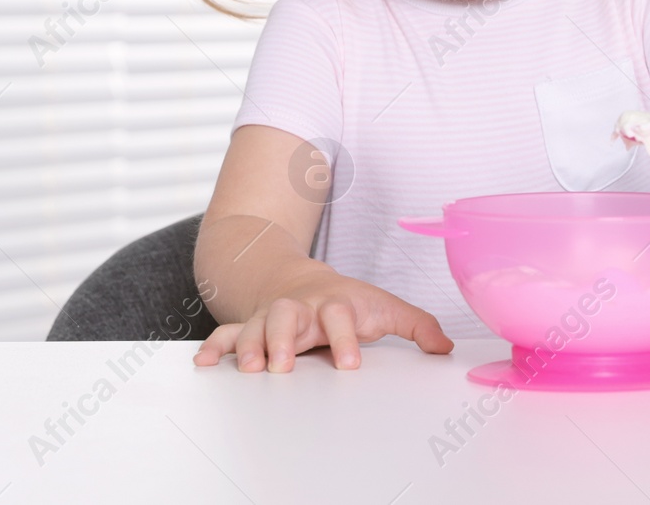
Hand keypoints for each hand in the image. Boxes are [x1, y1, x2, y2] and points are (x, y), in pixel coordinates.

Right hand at [193, 262, 453, 372]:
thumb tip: (445, 347)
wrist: (302, 280)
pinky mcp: (248, 327)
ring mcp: (271, 316)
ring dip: (248, 345)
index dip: (346, 339)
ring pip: (254, 326)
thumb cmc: (347, 301)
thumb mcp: (383, 308)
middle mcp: (299, 308)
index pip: (340, 316)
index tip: (350, 364)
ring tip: (248, 369)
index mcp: (334, 303)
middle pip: (288, 316)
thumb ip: (416, 326)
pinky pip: (226, 334)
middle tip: (283, 365)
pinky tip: (204, 362)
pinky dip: (214, 347)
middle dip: (284, 339)